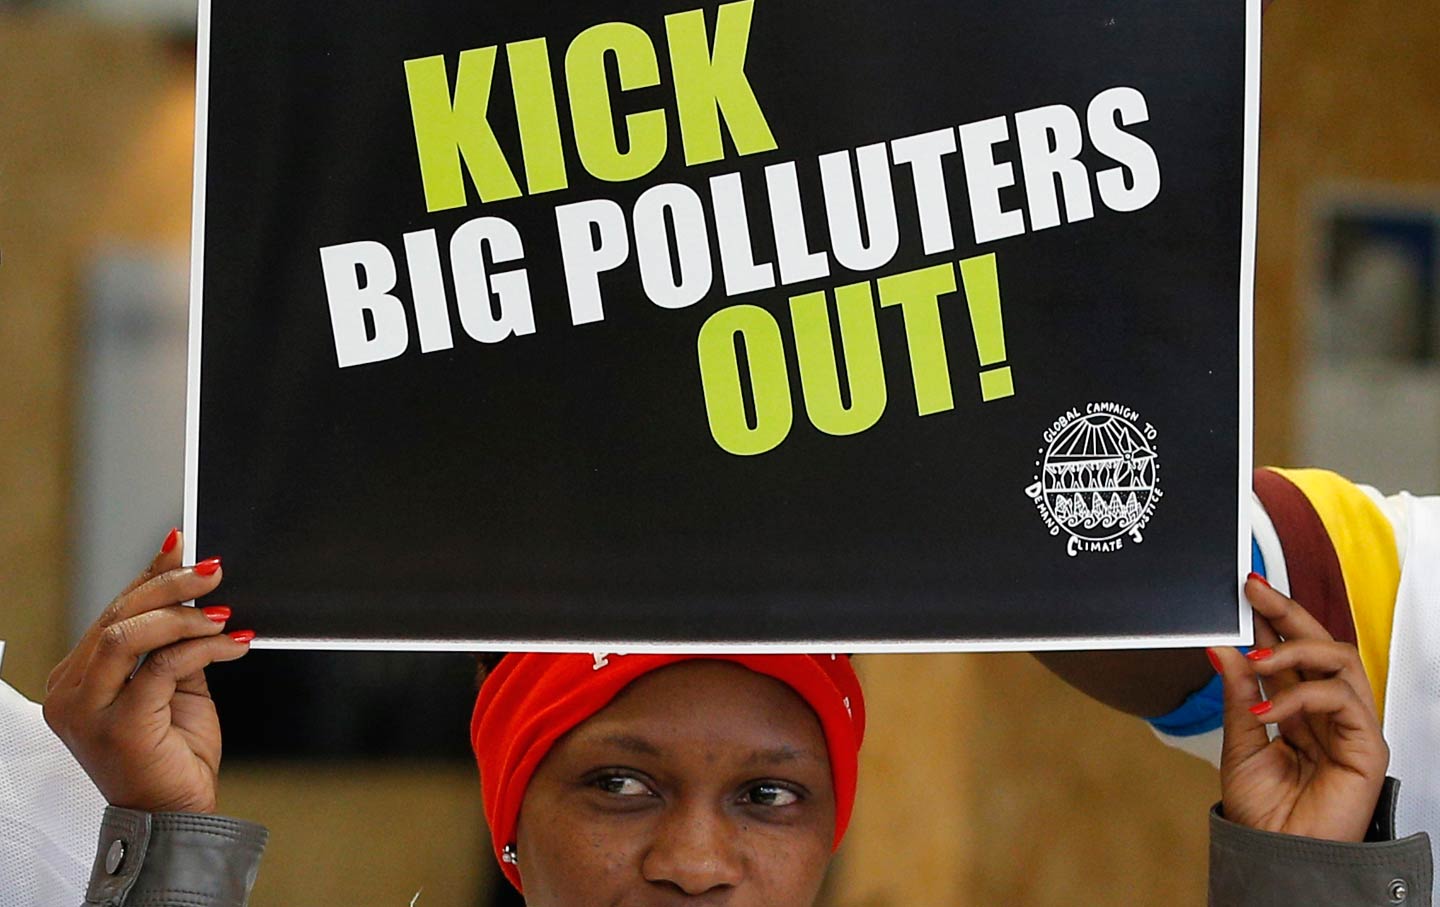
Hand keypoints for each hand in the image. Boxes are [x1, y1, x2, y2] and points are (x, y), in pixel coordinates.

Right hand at [43, 530, 252, 812]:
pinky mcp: (119, 725)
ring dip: (183, 614)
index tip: (181, 547)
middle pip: (117, 615)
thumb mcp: (173, 685)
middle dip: (170, 585)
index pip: (112, 612)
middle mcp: (72, 692)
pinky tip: (233, 644)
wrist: (177, 816)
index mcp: (77, 679)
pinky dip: (203, 646)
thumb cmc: (173, 753)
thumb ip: (172, 643)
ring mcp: (88, 710)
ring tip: (223, 613)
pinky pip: (162, 666)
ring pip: (128, 634)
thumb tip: (193, 589)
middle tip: (213, 571)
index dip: (149, 576)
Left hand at [1212, 575, 1387, 841]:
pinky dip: (1301, 696)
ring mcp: (1350, 725)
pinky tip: (1268, 710)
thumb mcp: (1240, 742)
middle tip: (1255, 591)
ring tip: (1255, 661)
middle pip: (1321, 643)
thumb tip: (1221, 649)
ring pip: (1338, 660)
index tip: (1246, 589)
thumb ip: (1238, 696)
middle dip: (1288, 612)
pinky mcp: (1367, 744)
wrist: (1276, 856)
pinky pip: (1341, 699)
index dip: (1273, 618)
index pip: (1292, 652)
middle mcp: (1327, 711)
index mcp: (1298, 708)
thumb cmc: (1263, 812)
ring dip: (1293, 651)